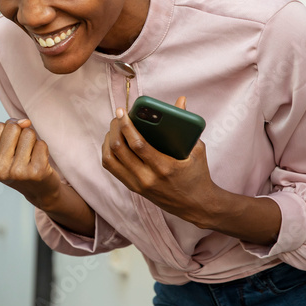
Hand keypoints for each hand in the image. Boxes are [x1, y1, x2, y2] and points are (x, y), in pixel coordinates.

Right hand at [0, 118, 62, 206]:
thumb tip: (25, 122)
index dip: (8, 133)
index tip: (9, 149)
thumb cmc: (19, 165)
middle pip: (12, 127)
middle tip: (21, 153)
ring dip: (32, 142)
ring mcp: (17, 172)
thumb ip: (9, 128)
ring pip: (28, 133)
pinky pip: (41, 143)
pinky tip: (38, 163)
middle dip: (20, 134)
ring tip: (29, 158)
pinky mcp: (36, 172)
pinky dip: (42, 149)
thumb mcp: (3, 148)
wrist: (39, 191)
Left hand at [101, 96, 221, 225]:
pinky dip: (108, 152)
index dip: (126, 126)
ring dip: (109, 140)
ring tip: (115, 128)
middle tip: (118, 116)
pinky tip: (114, 141)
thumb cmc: (197, 174)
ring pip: (110, 159)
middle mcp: (147, 178)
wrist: (195, 205)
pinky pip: (112, 168)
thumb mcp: (197, 150)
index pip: (137, 144)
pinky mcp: (133, 187)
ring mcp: (137, 184)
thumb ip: (187, 125)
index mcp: (164, 167)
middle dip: (115, 128)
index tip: (122, 112)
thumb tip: (181, 101)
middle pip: (119, 150)